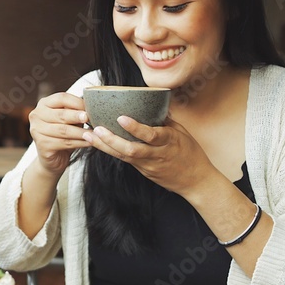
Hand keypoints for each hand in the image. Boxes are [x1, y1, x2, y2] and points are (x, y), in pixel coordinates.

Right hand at [28, 92, 90, 176]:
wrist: (54, 157)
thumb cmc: (63, 134)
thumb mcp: (70, 119)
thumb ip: (76, 112)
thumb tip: (92, 108)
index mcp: (44, 104)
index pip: (61, 98)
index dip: (77, 102)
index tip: (90, 108)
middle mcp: (37, 115)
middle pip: (61, 114)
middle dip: (77, 116)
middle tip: (89, 118)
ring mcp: (37, 130)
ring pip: (63, 130)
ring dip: (80, 132)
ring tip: (93, 133)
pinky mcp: (42, 145)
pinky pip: (64, 143)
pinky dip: (79, 143)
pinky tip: (89, 142)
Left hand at [83, 115, 215, 197]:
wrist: (195, 181)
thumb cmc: (190, 153)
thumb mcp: (181, 132)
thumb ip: (165, 120)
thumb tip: (152, 102)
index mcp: (169, 141)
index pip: (151, 135)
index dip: (135, 128)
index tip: (121, 118)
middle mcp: (156, 154)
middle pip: (131, 149)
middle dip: (111, 139)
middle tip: (95, 128)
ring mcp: (148, 165)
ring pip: (123, 156)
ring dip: (104, 146)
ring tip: (88, 135)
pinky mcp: (142, 171)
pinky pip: (124, 160)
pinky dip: (111, 151)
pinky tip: (97, 143)